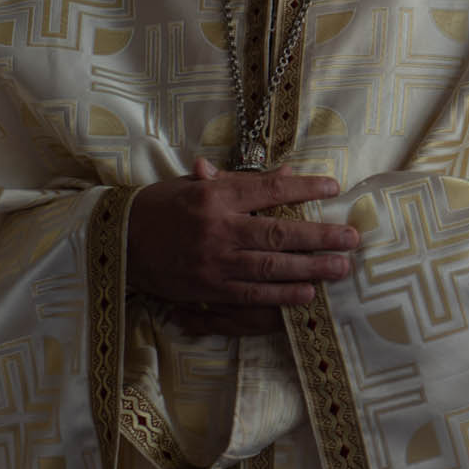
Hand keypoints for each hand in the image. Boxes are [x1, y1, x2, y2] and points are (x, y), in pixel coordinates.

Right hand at [126, 158, 353, 333]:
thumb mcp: (198, 185)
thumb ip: (243, 182)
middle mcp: (216, 229)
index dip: (304, 187)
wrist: (117, 242)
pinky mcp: (207, 290)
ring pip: (269, 268)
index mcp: (214, 197)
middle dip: (319, 237)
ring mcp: (212, 263)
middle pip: (277, 233)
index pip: (268, 190)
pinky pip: (251, 295)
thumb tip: (288, 173)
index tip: (334, 186)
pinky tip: (307, 295)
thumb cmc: (161, 207)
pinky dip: (281, 296)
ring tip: (340, 268)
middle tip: (351, 238)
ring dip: (309, 269)